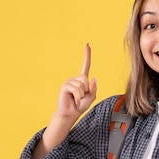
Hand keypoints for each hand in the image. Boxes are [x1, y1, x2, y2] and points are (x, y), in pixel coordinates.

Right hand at [32, 44, 97, 158]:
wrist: (70, 114)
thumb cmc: (79, 106)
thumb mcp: (91, 98)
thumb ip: (94, 89)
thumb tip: (93, 78)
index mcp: (82, 80)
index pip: (85, 66)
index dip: (87, 55)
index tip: (87, 45)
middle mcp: (76, 79)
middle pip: (86, 80)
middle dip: (87, 91)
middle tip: (81, 98)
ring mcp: (70, 82)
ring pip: (82, 85)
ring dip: (82, 95)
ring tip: (76, 99)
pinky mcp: (65, 86)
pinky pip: (76, 90)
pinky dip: (77, 97)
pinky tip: (73, 100)